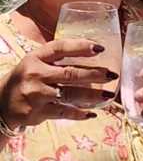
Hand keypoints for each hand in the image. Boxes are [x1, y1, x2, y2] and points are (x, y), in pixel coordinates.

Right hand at [0, 39, 116, 126]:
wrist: (1, 103)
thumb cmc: (27, 78)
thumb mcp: (36, 62)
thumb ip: (58, 58)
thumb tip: (94, 52)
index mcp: (36, 57)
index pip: (60, 48)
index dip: (81, 46)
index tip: (100, 48)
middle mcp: (35, 74)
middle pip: (70, 73)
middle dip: (94, 74)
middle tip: (112, 74)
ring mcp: (36, 94)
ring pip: (70, 94)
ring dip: (92, 95)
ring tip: (108, 95)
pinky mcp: (37, 112)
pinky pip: (64, 112)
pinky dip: (80, 114)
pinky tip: (92, 114)